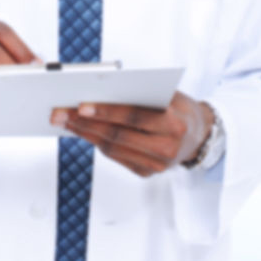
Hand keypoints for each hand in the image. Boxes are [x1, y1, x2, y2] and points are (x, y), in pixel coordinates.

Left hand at [50, 92, 214, 177]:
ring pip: (112, 149)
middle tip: (59, 113)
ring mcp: (157, 165)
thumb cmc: (178, 108)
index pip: (134, 117)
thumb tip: (99, 88)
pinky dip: (95, 142)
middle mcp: (167, 148)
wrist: (200, 135)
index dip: (106, 111)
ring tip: (64, 120)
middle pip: (117, 135)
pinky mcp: (147, 173)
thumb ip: (140, 93)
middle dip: (84, 123)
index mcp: (175, 124)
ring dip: (84, 134)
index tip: (80, 105)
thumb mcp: (168, 94)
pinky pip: (115, 156)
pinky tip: (80, 131)